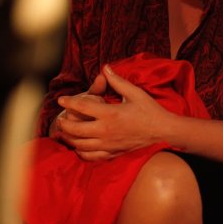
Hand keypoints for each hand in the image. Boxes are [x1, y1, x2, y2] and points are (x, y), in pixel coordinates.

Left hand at [56, 64, 171, 160]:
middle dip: (64, 123)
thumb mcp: (134, 92)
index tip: (61, 99)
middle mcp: (106, 131)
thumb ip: (117, 81)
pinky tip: (79, 146)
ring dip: (70, 138)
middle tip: (60, 117)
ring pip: (80, 144)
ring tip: (65, 131)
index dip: (69, 102)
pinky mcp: (112, 153)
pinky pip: (91, 156)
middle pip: (76, 129)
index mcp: (110, 113)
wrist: (162, 131)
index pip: (82, 107)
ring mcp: (108, 145)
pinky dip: (81, 151)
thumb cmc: (149, 110)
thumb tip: (105, 67)